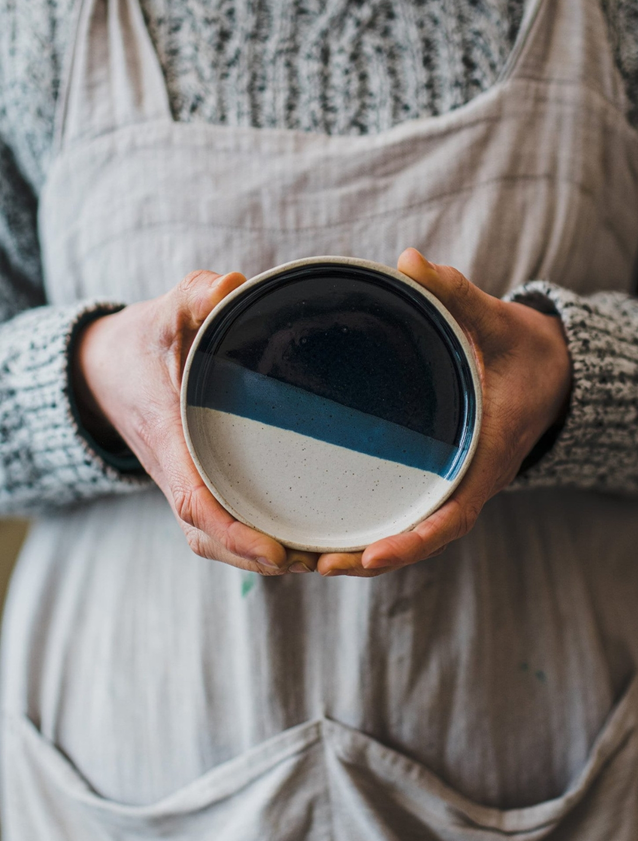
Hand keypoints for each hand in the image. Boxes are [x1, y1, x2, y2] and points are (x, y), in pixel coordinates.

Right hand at [72, 270, 317, 574]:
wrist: (106, 368)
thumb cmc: (142, 343)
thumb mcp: (165, 313)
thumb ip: (193, 296)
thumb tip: (230, 285)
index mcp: (168, 441)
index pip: (196, 504)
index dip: (235, 535)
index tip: (278, 551)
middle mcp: (176, 471)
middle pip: (213, 537)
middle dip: (261, 558)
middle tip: (323, 560)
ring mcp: (186, 480)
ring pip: (218, 537)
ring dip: (261, 556)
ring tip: (322, 558)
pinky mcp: (197, 479)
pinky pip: (221, 522)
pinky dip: (253, 540)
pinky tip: (300, 538)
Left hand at [316, 249, 571, 577]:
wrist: (552, 372)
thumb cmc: (526, 351)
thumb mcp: (498, 320)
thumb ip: (457, 293)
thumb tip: (409, 261)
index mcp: (488, 454)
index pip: (454, 512)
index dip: (415, 539)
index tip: (372, 554)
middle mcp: (469, 478)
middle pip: (422, 535)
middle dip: (372, 557)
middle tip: (315, 564)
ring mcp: (454, 480)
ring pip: (411, 529)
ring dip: (365, 551)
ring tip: (308, 558)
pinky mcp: (441, 473)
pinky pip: (409, 509)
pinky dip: (374, 526)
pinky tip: (330, 528)